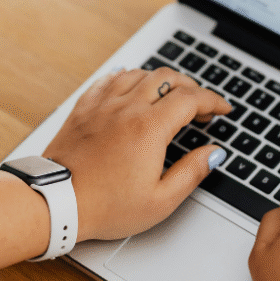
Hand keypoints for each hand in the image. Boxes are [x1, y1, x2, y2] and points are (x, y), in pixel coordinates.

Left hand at [43, 67, 230, 241]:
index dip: (213, 101)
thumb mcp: (160, 200)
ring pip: (138, 74)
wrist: (57, 202)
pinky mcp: (83, 109)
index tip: (222, 108)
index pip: (191, 99)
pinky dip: (126, 78)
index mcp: (150, 128)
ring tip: (169, 95)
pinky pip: (108, 80)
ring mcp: (102, 105)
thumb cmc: (105, 207)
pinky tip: (130, 85)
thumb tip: (213, 154)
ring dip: (160, 79)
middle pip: (167, 78)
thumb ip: (192, 172)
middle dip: (190, 86)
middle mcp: (126, 108)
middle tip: (199, 105)